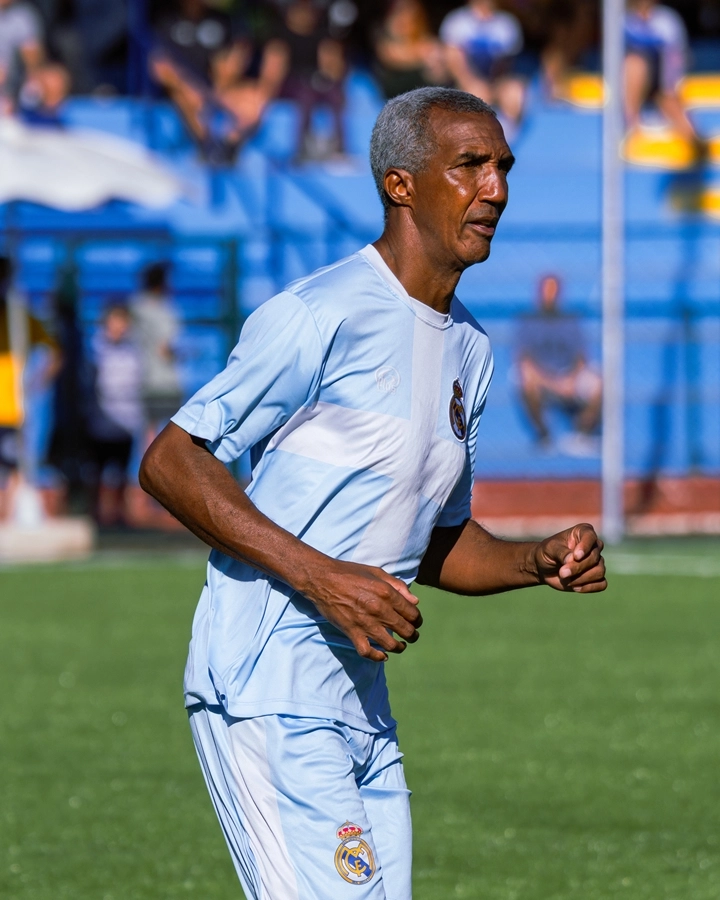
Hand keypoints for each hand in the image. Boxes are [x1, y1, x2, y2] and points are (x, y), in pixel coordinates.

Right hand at [303, 560, 422, 662]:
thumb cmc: (350, 573)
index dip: (417, 620)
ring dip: (400, 647)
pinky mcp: (351, 632)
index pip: (412, 614)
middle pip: (406, 631)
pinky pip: (367, 652)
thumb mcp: (377, 572)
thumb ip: (398, 585)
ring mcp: (365, 623)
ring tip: (400, 645)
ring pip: (391, 644)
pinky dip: (377, 657)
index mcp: (387, 593)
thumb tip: (415, 602)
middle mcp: (379, 609)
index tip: (415, 622)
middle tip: (411, 635)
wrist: (322, 579)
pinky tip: (382, 656)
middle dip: (412, 635)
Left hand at [532, 523, 606, 592]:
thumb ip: (561, 553)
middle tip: (562, 572)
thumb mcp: (550, 549)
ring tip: (566, 580)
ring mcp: (597, 562)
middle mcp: (593, 546)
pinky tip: (575, 587)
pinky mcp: (596, 577)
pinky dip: (589, 587)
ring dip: (582, 578)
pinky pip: (601, 584)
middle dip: (578, 567)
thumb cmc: (547, 552)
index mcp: (583, 532)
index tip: (576, 556)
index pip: (590, 537)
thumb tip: (572, 559)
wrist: (544, 567)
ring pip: (599, 571)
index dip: (585, 547)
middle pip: (594, 558)